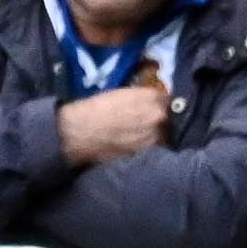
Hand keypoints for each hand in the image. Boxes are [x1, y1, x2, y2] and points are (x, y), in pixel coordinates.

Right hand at [54, 81, 174, 166]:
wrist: (79, 132)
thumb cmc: (96, 109)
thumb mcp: (121, 94)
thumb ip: (142, 97)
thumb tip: (152, 102)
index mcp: (152, 97)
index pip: (166, 99)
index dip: (160, 104)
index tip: (157, 107)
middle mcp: (158, 116)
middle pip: (167, 118)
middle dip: (160, 120)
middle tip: (148, 123)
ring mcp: (153, 137)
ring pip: (162, 135)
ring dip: (155, 135)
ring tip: (140, 137)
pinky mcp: (144, 153)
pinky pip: (152, 149)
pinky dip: (146, 147)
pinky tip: (135, 146)